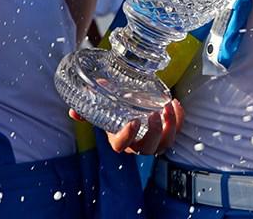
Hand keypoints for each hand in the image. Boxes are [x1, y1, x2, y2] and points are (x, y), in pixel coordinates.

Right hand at [69, 100, 184, 154]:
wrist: (130, 110)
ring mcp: (154, 141)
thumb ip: (87, 110)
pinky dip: (179, 119)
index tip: (132, 122)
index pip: (122, 146)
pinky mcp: (167, 133)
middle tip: (154, 113)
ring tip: (169, 105)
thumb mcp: (101, 110)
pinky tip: (175, 103)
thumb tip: (73, 110)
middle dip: (153, 132)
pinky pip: (177, 131)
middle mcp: (138, 145)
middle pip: (148, 148)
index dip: (127, 136)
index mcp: (120, 141)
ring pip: (166, 143)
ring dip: (171, 126)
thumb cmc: (114, 112)